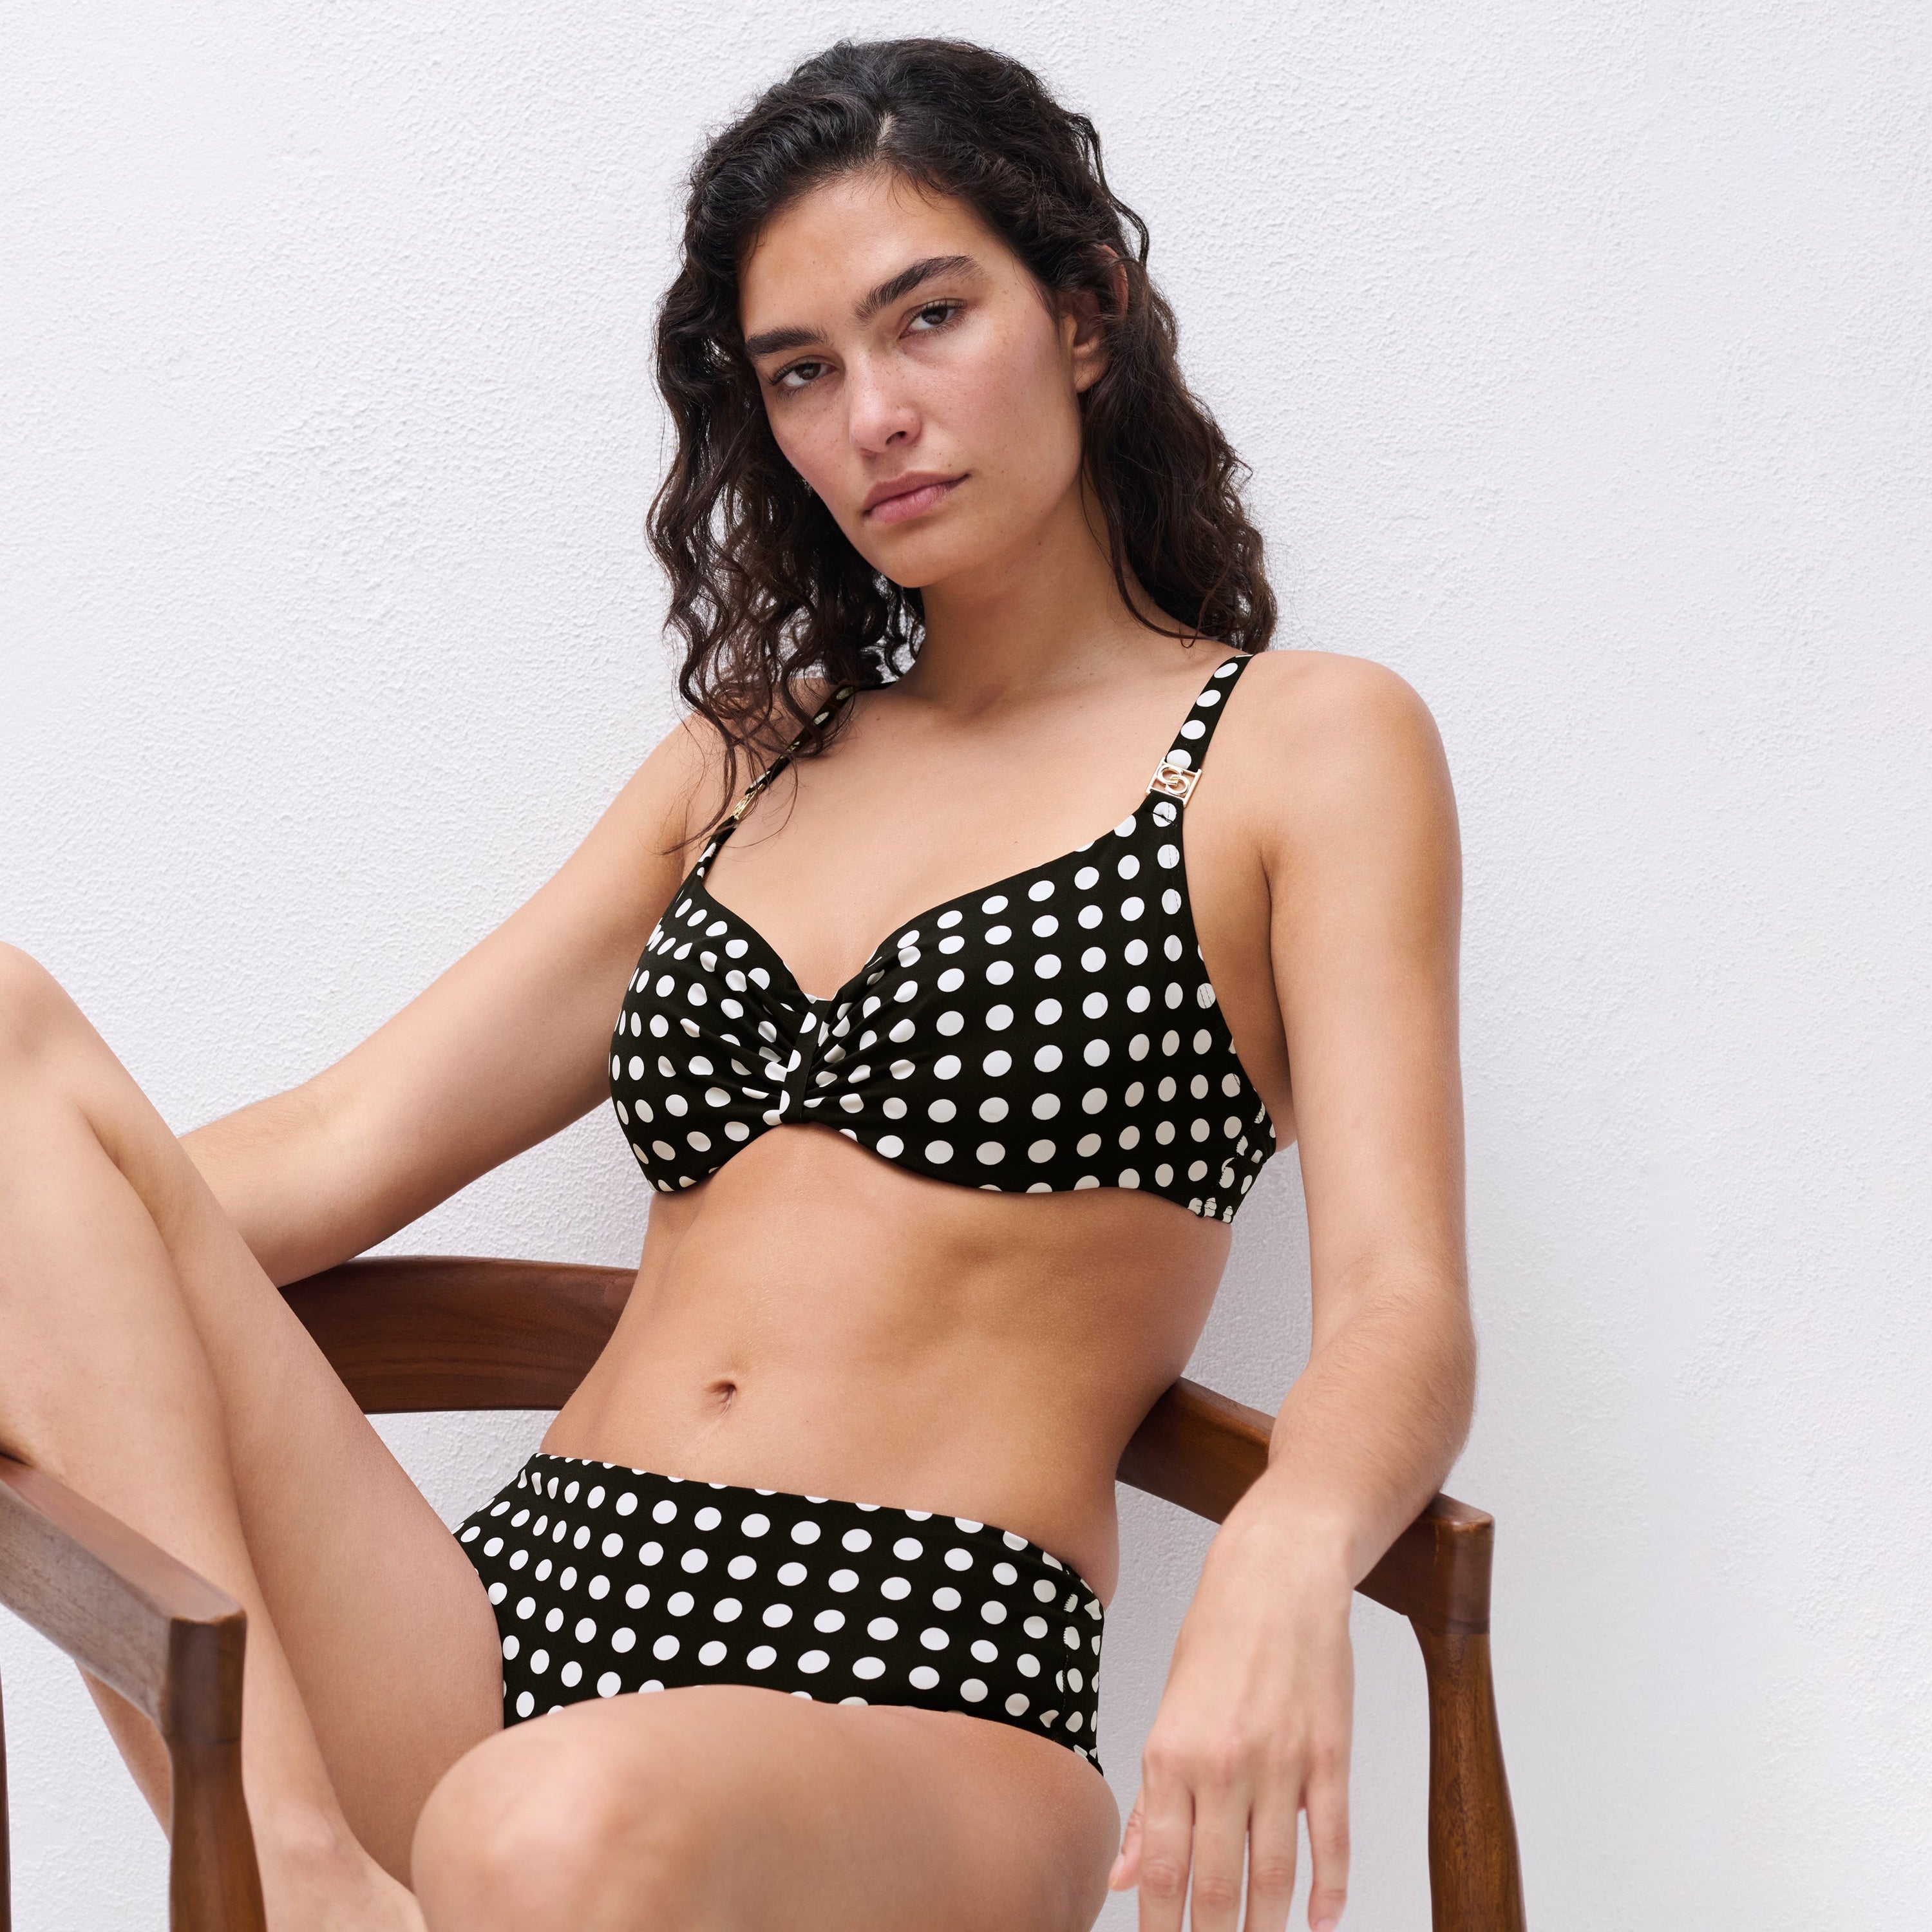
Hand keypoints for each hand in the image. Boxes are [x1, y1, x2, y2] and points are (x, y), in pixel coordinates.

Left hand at [1108, 1512, 1353, 1931]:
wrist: (1277, 1575)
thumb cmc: (1216, 1638)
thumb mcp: (1167, 1711)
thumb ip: (1150, 1803)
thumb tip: (1125, 1877)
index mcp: (1170, 1754)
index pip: (1162, 1871)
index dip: (1160, 1929)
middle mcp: (1222, 1765)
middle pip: (1216, 1886)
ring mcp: (1281, 1764)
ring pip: (1275, 1876)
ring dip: (1268, 1927)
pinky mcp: (1330, 1757)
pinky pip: (1332, 1842)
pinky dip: (1330, 1892)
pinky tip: (1321, 1923)